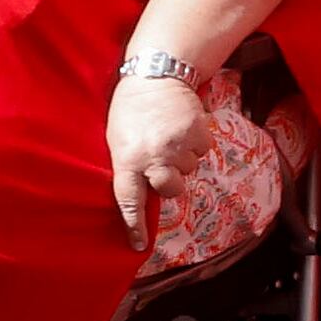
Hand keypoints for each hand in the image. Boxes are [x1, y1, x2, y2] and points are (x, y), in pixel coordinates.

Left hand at [108, 71, 211, 238]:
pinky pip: (203, 150)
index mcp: (127, 160)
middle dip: (171, 183)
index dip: (134, 226)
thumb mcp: (117, 140)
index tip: (138, 246)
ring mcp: (178, 144)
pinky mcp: (198, 132)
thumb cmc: (130, 111)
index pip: (130, 202)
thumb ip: (129, 166)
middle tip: (165, 167)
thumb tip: (144, 193)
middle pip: (171, 190)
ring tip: (170, 136)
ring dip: (183, 157)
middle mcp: (153, 156)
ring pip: (189, 168)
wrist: (155, 74)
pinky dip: (196, 143)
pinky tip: (184, 128)